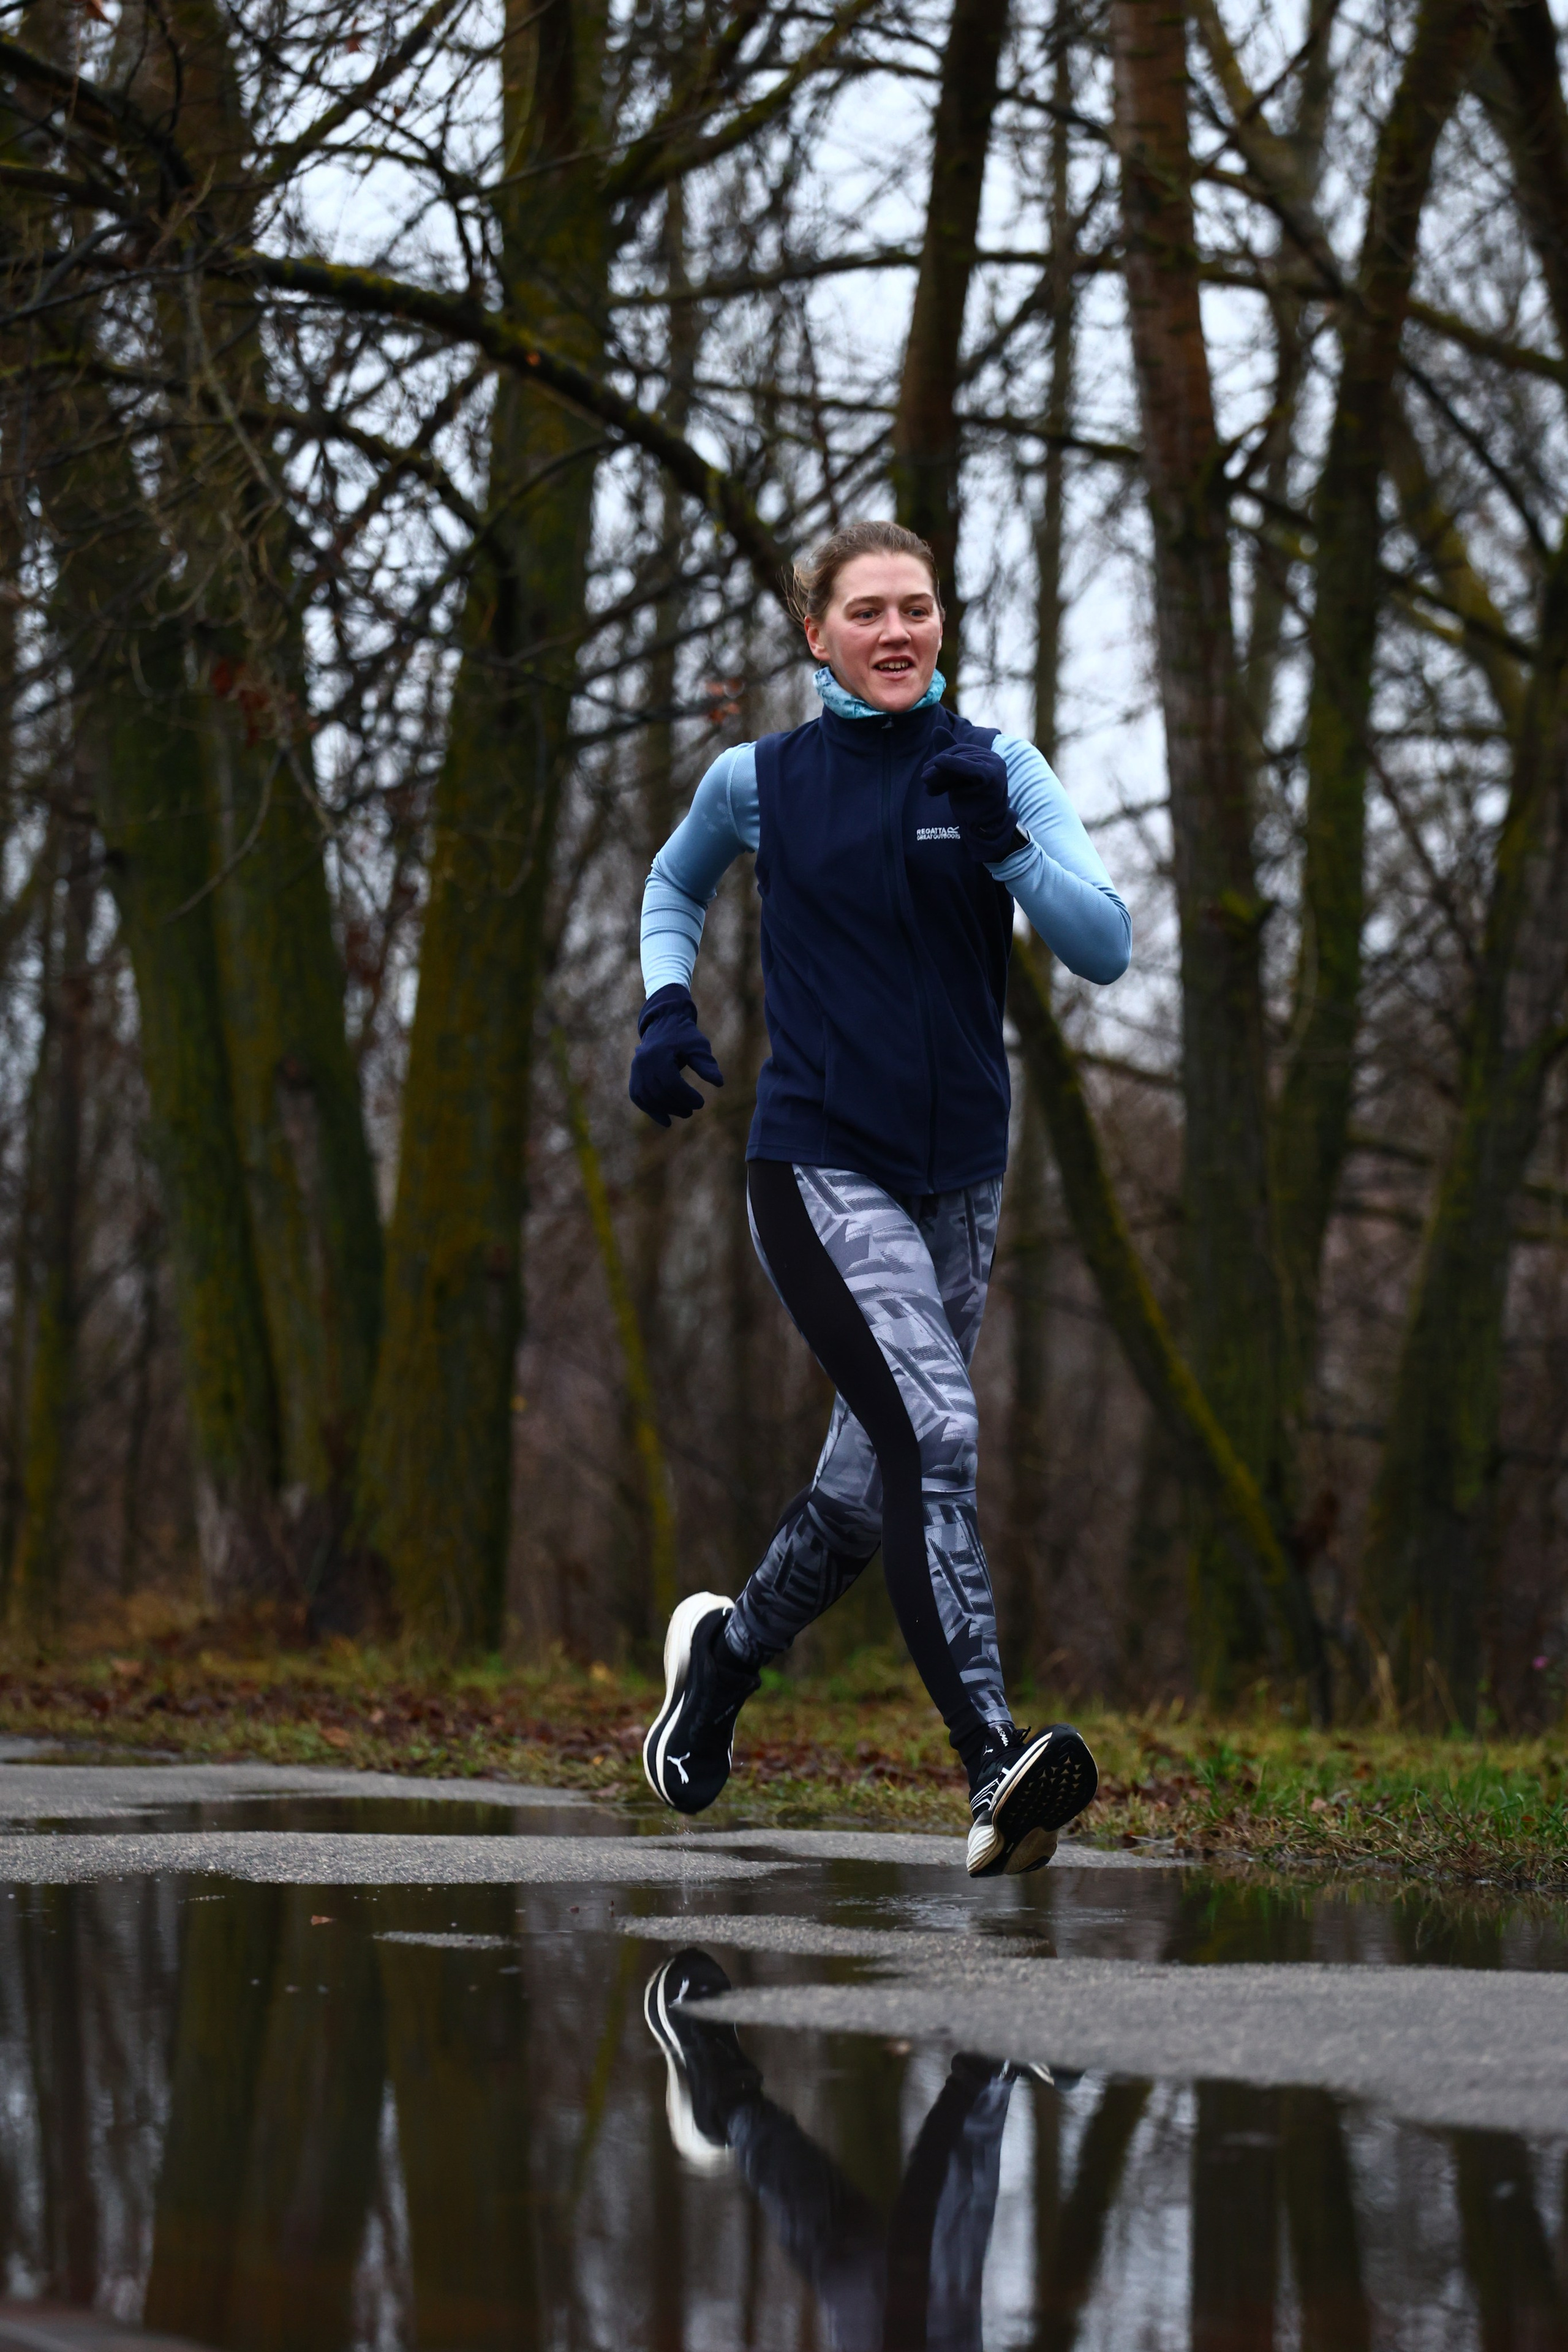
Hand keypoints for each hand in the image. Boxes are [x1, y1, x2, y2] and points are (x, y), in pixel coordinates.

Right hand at [629, 985, 724, 1126]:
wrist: (663, 1024)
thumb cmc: (684, 1036)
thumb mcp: (698, 1047)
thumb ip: (706, 1065)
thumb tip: (719, 1083)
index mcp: (658, 1054)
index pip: (671, 1083)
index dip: (686, 1096)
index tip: (701, 1103)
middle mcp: (642, 1063)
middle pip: (659, 1093)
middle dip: (677, 1105)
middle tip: (693, 1111)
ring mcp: (635, 1070)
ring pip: (648, 1098)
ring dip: (666, 1110)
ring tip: (685, 1113)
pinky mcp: (634, 1077)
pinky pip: (639, 1097)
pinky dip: (651, 1110)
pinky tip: (666, 1121)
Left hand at [921, 742, 1020, 863]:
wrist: (982, 828)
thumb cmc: (970, 803)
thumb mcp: (955, 777)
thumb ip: (948, 755)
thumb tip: (936, 729)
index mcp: (988, 756)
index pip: (959, 750)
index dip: (940, 759)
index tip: (927, 774)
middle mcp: (994, 758)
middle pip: (958, 754)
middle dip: (937, 767)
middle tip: (924, 781)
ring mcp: (994, 767)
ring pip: (959, 761)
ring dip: (939, 773)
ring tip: (928, 785)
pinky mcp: (990, 778)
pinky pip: (967, 767)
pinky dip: (952, 764)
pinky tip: (938, 762)